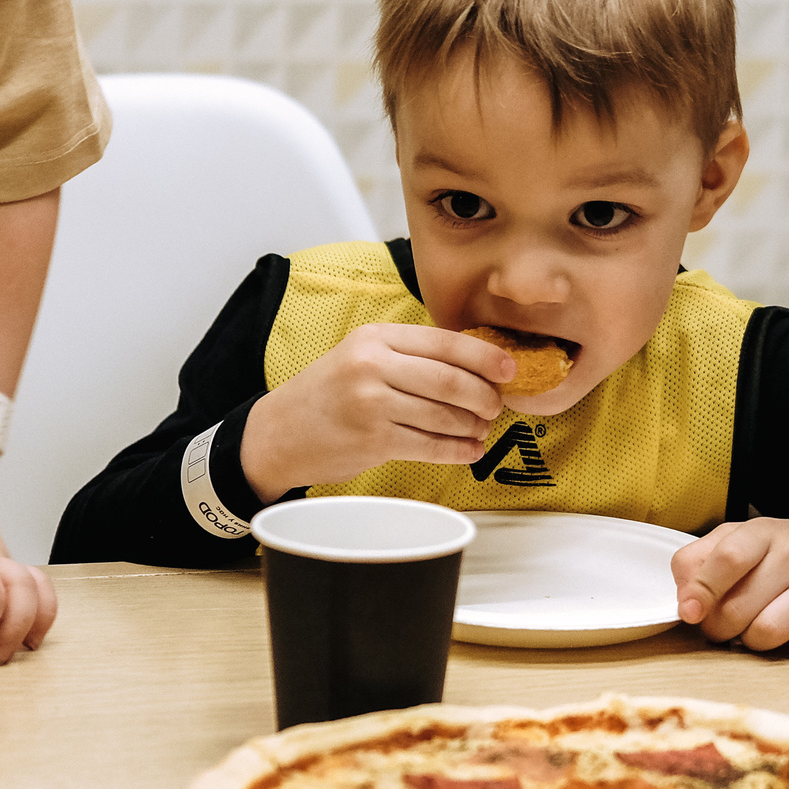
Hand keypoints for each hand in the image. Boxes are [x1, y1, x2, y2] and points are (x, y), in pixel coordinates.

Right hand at [240, 323, 511, 498]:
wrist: (279, 433)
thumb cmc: (329, 393)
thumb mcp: (362, 356)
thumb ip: (411, 356)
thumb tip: (476, 365)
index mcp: (376, 337)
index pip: (445, 342)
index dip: (485, 357)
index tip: (510, 369)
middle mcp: (373, 366)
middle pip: (451, 380)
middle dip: (485, 396)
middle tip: (496, 405)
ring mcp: (372, 405)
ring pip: (445, 415)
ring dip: (473, 426)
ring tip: (481, 428)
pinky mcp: (373, 441)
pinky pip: (431, 446)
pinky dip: (458, 450)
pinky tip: (469, 450)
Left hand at [672, 518, 788, 666]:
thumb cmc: (780, 553)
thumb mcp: (739, 539)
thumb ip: (700, 560)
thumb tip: (684, 600)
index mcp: (763, 533)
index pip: (727, 559)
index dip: (701, 591)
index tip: (689, 613)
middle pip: (739, 607)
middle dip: (721, 628)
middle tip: (727, 624)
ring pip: (769, 632)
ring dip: (754, 643)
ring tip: (759, 630)